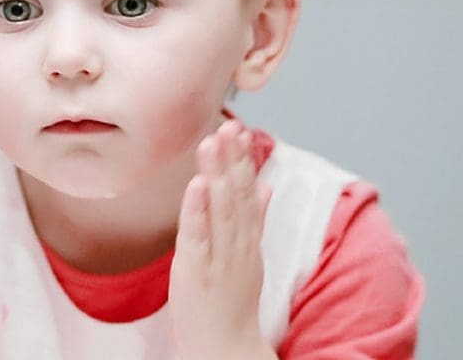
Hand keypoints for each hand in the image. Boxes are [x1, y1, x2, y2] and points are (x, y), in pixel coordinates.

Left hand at [169, 120, 274, 359]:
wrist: (225, 348)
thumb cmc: (232, 302)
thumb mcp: (249, 257)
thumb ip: (256, 220)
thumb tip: (266, 186)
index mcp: (248, 240)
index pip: (248, 192)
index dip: (244, 159)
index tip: (240, 128)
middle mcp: (237, 245)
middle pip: (237, 195)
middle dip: (232, 158)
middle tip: (227, 125)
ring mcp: (218, 257)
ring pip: (221, 209)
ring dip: (217, 173)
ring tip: (211, 143)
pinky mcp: (196, 271)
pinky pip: (198, 236)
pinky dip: (197, 209)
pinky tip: (196, 184)